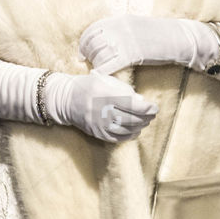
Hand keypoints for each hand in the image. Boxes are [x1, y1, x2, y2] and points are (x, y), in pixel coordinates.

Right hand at [43, 71, 157, 142]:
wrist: (65, 100)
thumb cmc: (87, 86)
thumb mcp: (105, 80)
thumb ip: (124, 89)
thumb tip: (141, 102)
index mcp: (105, 95)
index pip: (132, 105)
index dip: (147, 108)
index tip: (154, 107)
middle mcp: (102, 112)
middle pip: (132, 119)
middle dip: (146, 118)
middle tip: (152, 115)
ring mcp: (99, 125)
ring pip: (126, 130)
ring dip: (139, 127)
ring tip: (145, 122)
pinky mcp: (97, 133)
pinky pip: (117, 138)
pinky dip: (129, 135)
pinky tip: (135, 131)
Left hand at [79, 15, 219, 76]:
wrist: (178, 37)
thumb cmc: (160, 33)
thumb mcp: (137, 25)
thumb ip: (121, 29)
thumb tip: (107, 38)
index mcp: (119, 19)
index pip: (92, 30)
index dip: (84, 43)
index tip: (82, 52)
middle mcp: (119, 28)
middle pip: (93, 43)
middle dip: (88, 55)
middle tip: (87, 63)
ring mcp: (125, 41)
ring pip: (99, 55)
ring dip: (96, 64)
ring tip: (98, 70)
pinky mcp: (132, 54)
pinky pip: (110, 64)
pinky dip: (102, 71)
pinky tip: (101, 77)